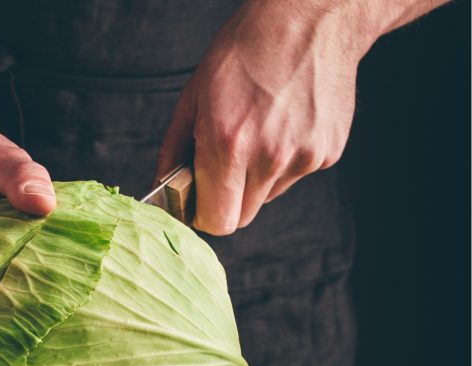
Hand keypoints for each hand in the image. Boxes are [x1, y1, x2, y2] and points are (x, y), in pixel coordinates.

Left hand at [156, 0, 371, 234]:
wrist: (308, 17)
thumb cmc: (245, 50)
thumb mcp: (193, 95)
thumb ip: (174, 150)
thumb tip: (162, 186)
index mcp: (227, 144)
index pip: (216, 221)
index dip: (204, 215)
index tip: (199, 200)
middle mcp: (268, 157)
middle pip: (241, 216)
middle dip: (228, 200)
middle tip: (225, 165)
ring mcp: (302, 157)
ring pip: (268, 195)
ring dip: (257, 177)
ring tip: (259, 130)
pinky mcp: (327, 152)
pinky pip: (295, 175)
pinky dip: (286, 160)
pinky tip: (284, 123)